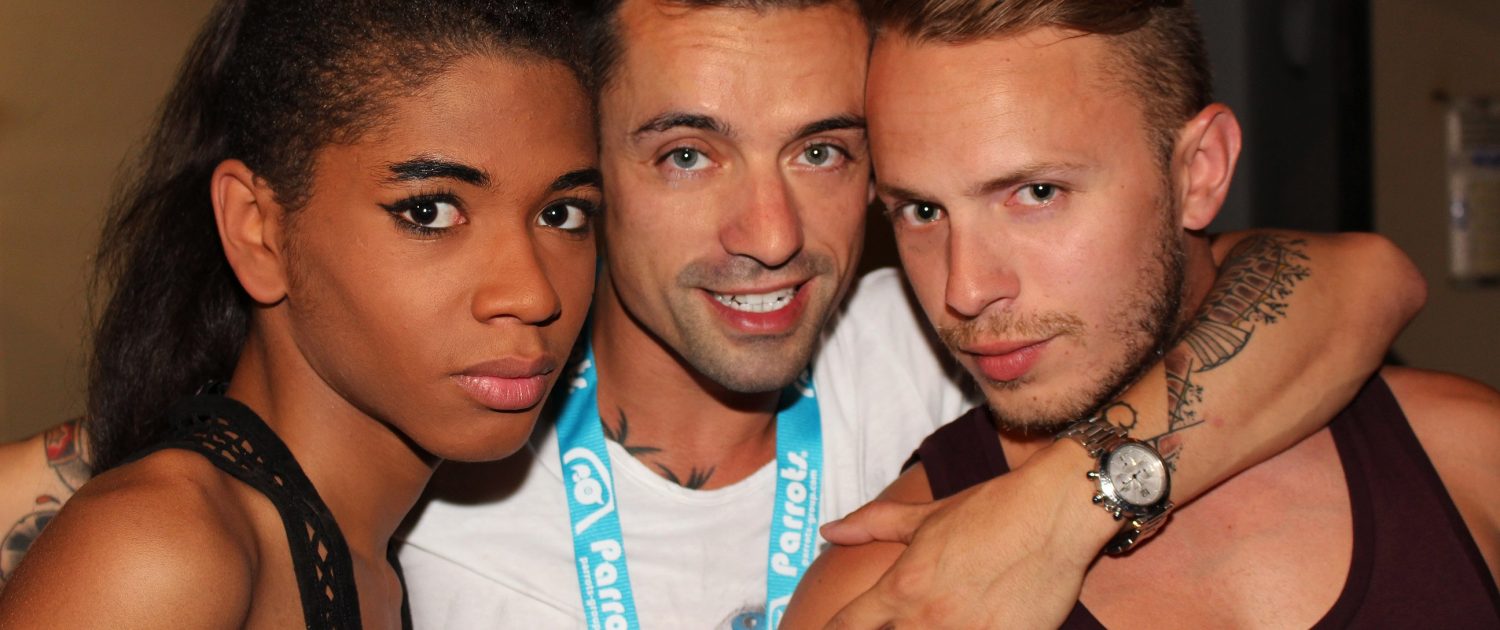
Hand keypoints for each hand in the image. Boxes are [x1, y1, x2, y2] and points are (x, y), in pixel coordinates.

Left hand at [817, 440, 1116, 628]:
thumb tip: (829, 529)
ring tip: (945, 621)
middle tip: (908, 620)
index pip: (847, 626)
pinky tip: (977, 626)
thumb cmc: (991, 510)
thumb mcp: (926, 517)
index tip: (844, 628)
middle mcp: (926, 619)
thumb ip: (873, 525)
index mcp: (902, 588)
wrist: (1054, 513)